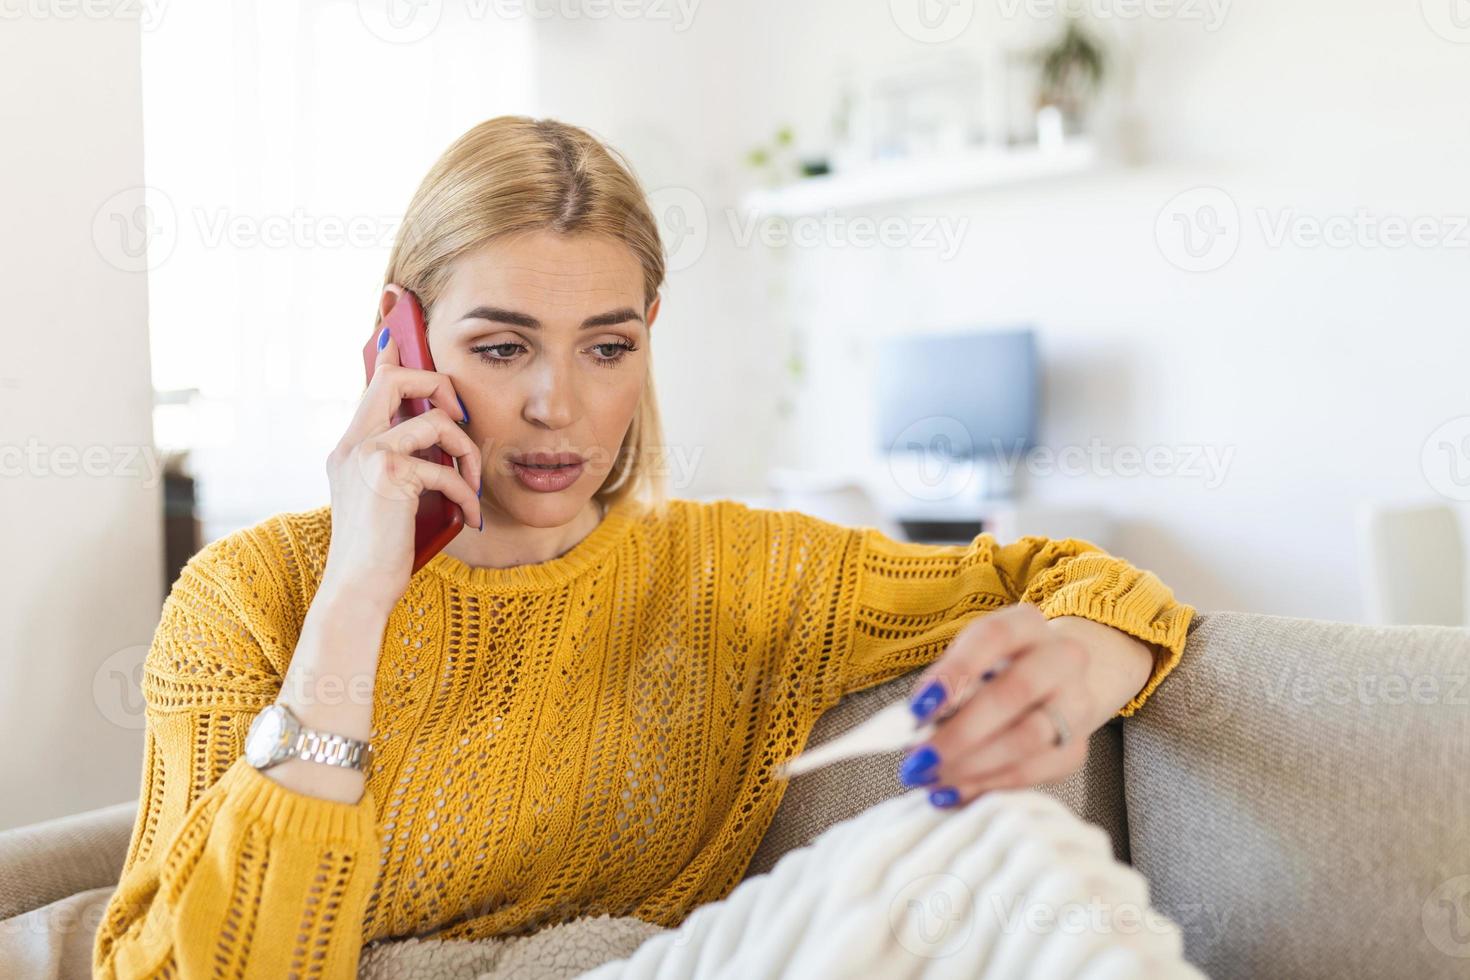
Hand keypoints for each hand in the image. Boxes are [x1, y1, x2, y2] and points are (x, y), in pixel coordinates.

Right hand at [320, 326, 483, 614]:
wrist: (358, 591)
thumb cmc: (381, 553)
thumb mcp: (392, 500)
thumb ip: (406, 465)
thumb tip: (442, 441)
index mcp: (351, 447)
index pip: (373, 382)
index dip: (392, 351)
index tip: (403, 328)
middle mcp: (352, 445)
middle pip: (396, 378)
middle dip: (440, 387)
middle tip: (461, 422)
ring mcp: (365, 456)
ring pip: (434, 420)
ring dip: (466, 451)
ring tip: (471, 485)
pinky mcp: (387, 475)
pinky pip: (444, 467)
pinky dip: (466, 492)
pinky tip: (469, 517)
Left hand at [896, 603, 1154, 807]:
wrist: (1056, 683)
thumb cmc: (996, 669)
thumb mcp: (969, 660)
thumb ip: (944, 685)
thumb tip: (915, 726)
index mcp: (1026, 625)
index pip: (992, 638)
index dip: (954, 673)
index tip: (917, 711)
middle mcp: (1062, 658)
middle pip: (1014, 692)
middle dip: (960, 732)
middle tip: (919, 760)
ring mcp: (1076, 703)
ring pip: (1028, 737)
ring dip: (974, 765)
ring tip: (933, 780)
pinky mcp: (1076, 748)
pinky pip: (1035, 772)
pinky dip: (990, 785)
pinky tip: (956, 791)